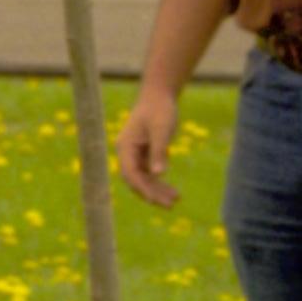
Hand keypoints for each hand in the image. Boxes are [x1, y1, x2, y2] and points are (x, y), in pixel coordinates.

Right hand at [114, 85, 181, 206]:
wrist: (160, 95)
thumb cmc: (160, 109)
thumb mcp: (162, 129)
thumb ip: (159, 151)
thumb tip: (158, 174)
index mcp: (125, 147)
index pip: (131, 174)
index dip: (144, 188)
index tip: (158, 200)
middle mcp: (126, 153)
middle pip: (136, 180)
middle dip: (152, 194)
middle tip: (171, 205)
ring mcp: (134, 155)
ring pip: (143, 180)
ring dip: (157, 191)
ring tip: (176, 200)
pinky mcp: (144, 155)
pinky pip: (149, 174)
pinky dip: (160, 183)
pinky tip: (173, 191)